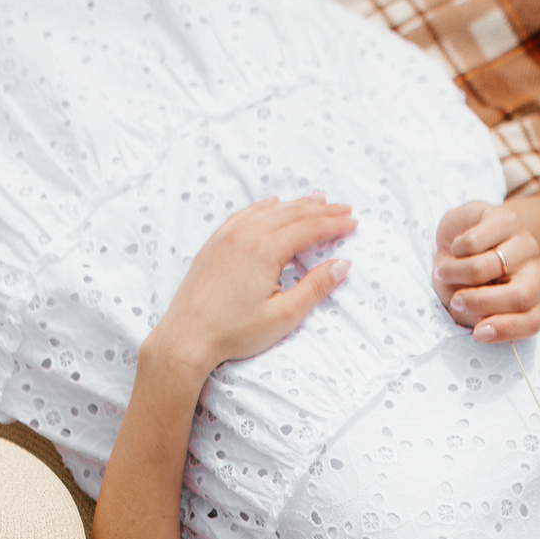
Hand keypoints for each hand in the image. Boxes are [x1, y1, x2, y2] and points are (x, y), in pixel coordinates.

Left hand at [153, 196, 353, 374]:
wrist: (186, 338)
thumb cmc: (233, 332)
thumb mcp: (284, 316)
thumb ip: (316, 287)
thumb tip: (342, 264)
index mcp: (265, 249)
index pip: (309, 228)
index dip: (334, 225)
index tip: (353, 224)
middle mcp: (245, 235)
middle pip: (292, 214)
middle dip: (321, 211)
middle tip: (344, 209)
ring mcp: (226, 236)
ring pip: (269, 210)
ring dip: (296, 205)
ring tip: (318, 200)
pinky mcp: (214, 244)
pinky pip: (244, 214)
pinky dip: (264, 206)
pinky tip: (272, 203)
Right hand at [432, 200, 539, 342]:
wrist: (458, 237)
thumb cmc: (463, 278)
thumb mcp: (465, 304)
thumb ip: (474, 315)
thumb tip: (481, 322)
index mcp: (530, 299)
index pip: (532, 321)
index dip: (506, 330)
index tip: (478, 333)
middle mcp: (535, 272)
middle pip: (520, 296)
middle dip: (481, 301)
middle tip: (456, 301)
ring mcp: (525, 244)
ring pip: (492, 266)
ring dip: (458, 272)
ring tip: (443, 271)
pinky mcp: (507, 219)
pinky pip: (476, 241)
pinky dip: (457, 249)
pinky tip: (457, 248)